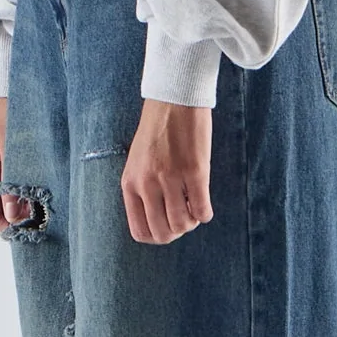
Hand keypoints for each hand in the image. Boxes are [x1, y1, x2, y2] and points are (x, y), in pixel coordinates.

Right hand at [0, 97, 33, 232]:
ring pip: (8, 208)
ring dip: (26, 211)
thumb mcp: (13, 151)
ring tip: (48, 209)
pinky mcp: (9, 172)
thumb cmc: (12, 117)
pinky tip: (45, 196)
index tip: (29, 229)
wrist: (15, 95)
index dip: (5, 228)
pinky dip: (29, 200)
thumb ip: (13, 183)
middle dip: (18, 221)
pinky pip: (17, 195)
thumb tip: (14, 217)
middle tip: (43, 222)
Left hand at [121, 98, 213, 245]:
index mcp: (130, 183)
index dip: (157, 236)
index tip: (167, 227)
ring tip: (194, 208)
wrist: (173, 100)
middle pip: (163, 232)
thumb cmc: (157, 130)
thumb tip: (158, 220)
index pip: (140, 230)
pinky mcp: (195, 171)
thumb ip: (143, 189)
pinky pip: (202, 210)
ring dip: (192, 222)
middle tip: (184, 219)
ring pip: (182, 224)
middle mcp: (147, 184)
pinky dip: (205, 214)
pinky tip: (205, 205)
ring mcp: (171, 178)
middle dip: (176, 232)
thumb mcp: (138, 162)